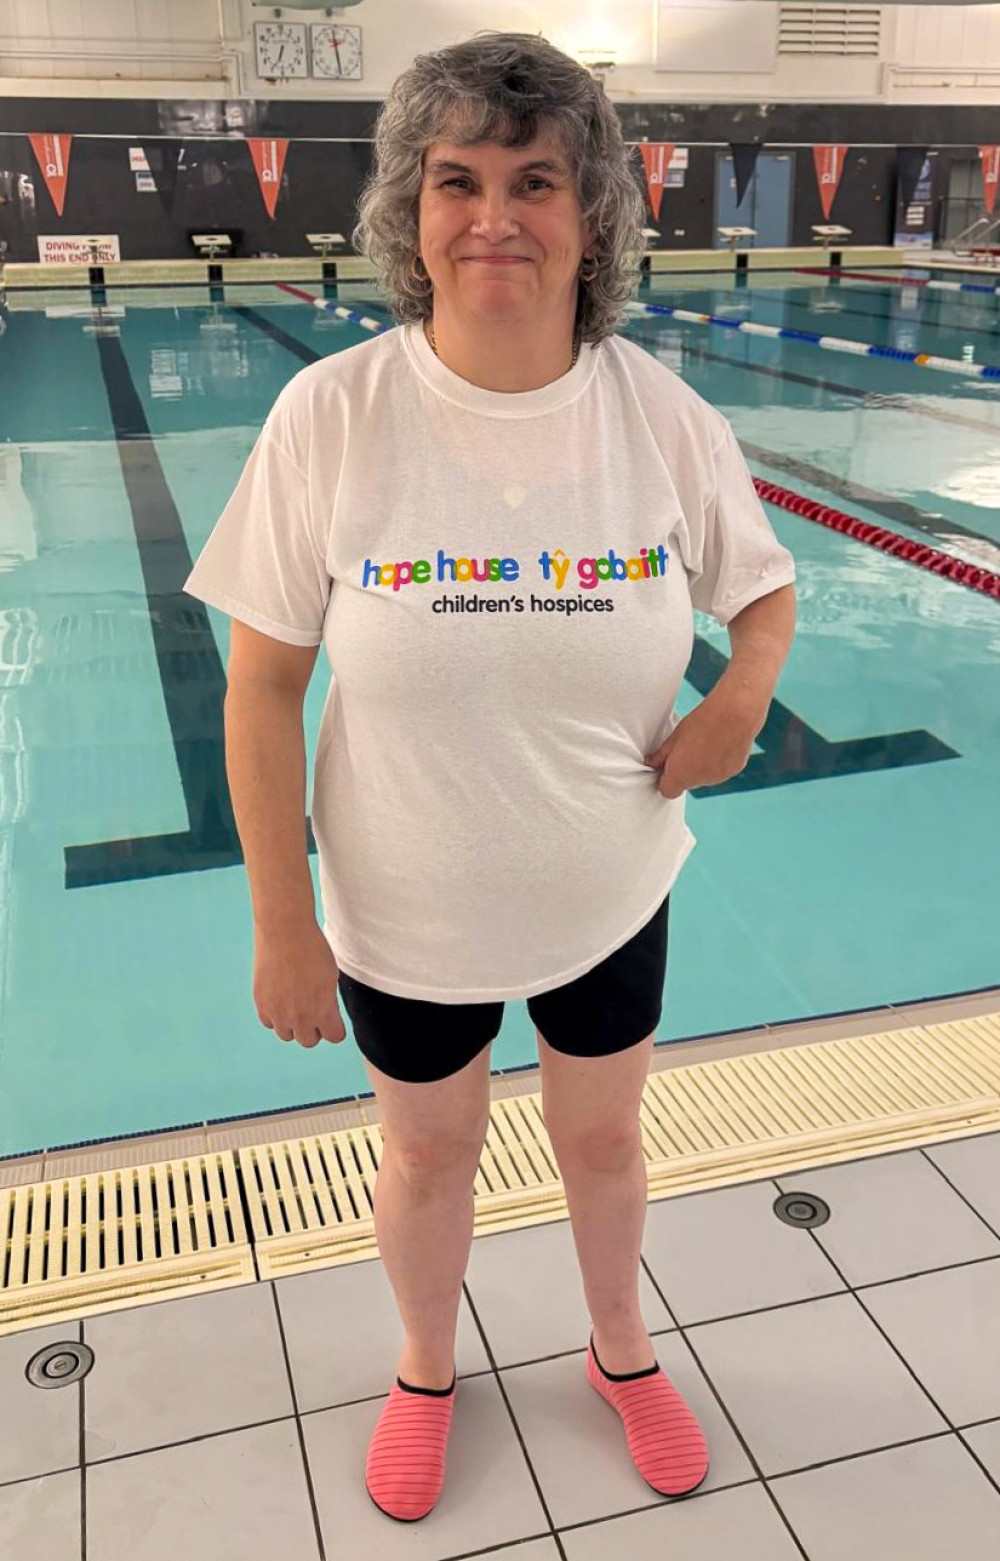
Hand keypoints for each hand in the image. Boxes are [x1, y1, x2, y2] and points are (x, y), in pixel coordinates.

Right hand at [253, 921, 347, 1048]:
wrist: (285, 932)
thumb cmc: (312, 949)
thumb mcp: (330, 977)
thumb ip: (328, 1002)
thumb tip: (325, 1014)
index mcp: (323, 1011)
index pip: (334, 1037)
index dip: (335, 1028)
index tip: (333, 1020)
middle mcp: (300, 1017)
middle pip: (309, 1041)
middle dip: (314, 1029)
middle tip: (313, 1010)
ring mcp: (278, 1012)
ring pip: (287, 1035)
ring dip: (293, 1025)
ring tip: (295, 1004)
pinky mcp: (261, 1004)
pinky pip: (269, 1023)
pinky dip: (275, 1016)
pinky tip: (280, 1000)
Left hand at [643, 684, 765, 799]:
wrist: (734, 713)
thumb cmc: (702, 722)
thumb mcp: (675, 736)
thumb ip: (661, 755)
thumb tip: (651, 763)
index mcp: (679, 775)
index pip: (667, 791)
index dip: (666, 779)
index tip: (667, 765)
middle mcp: (698, 781)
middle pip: (687, 782)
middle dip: (685, 770)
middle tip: (689, 747)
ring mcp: (717, 778)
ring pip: (705, 776)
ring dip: (703, 766)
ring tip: (706, 741)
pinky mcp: (733, 770)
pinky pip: (721, 770)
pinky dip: (719, 761)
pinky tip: (721, 742)